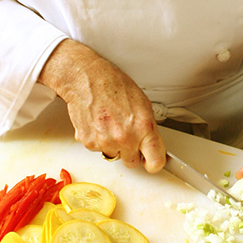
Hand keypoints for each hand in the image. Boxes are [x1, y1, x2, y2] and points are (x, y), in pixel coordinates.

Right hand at [38, 40, 166, 172]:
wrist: (87, 79)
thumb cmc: (114, 85)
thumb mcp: (142, 103)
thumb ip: (148, 128)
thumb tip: (151, 143)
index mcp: (143, 127)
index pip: (156, 161)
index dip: (153, 163)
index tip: (151, 162)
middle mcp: (125, 138)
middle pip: (132, 163)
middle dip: (130, 152)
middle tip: (126, 136)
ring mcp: (105, 142)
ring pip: (113, 155)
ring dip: (112, 144)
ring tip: (109, 124)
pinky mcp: (89, 142)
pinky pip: (97, 149)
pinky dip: (97, 139)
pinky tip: (98, 123)